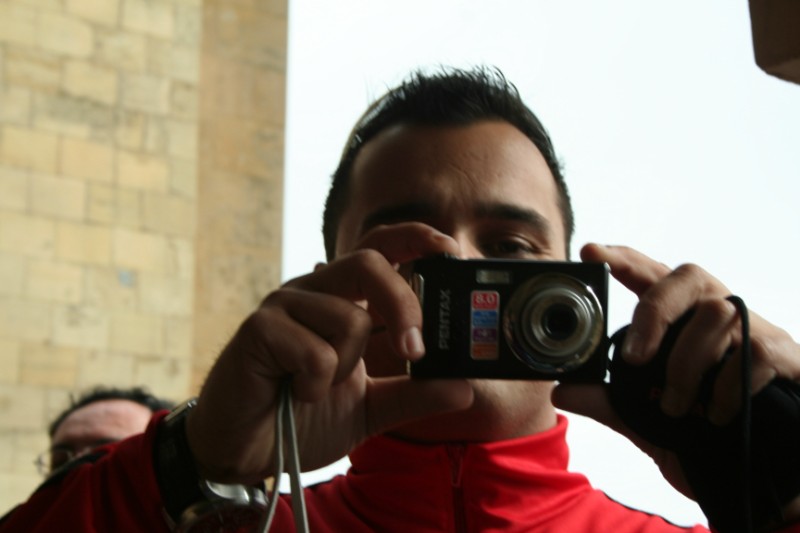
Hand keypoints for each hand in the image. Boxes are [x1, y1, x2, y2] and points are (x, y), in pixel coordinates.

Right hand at [185, 224, 473, 484]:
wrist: (246, 451)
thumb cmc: (303, 419)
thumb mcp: (372, 408)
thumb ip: (415, 395)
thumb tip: (466, 387)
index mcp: (343, 299)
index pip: (381, 249)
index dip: (415, 239)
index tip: (451, 249)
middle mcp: (315, 291)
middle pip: (370, 263)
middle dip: (402, 306)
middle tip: (413, 352)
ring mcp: (285, 305)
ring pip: (348, 317)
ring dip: (345, 368)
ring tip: (317, 387)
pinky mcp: (259, 328)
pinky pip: (315, 352)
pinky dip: (316, 386)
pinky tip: (295, 393)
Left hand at [553, 243, 799, 499]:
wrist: (768, 466)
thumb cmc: (705, 431)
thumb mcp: (648, 421)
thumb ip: (609, 403)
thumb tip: (561, 390)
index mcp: (680, 318)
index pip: (649, 273)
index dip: (621, 258)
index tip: (589, 250)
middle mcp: (715, 311)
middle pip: (687, 275)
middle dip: (654, 311)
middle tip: (632, 358)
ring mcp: (752, 328)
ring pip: (715, 315)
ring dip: (686, 366)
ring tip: (676, 409)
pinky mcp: (782, 353)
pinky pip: (753, 353)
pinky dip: (727, 388)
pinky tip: (718, 415)